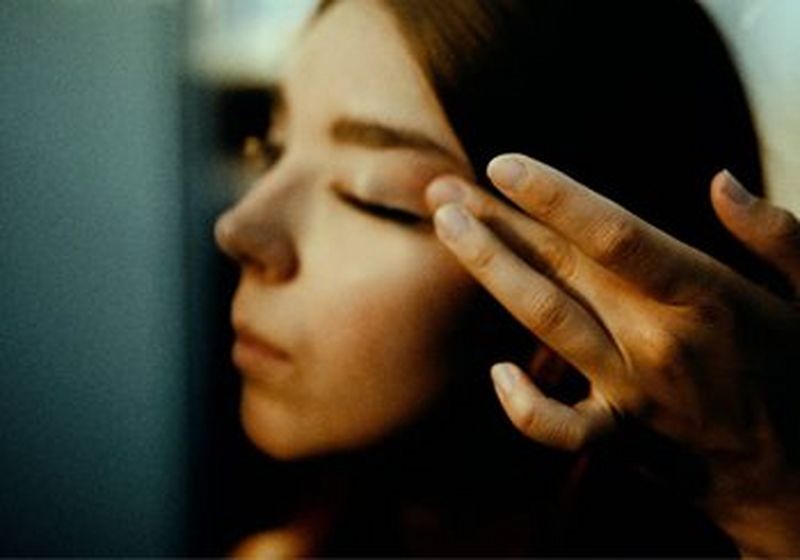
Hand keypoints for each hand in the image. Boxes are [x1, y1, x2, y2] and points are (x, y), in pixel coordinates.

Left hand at [425, 154, 799, 555]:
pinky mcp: (621, 437)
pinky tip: (496, 372)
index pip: (613, 233)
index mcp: (704, 295)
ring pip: (546, 320)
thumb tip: (721, 179)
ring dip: (490, 269)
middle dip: (498, 221)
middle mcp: (658, 341)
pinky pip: (560, 429)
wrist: (797, 475)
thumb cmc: (799, 370)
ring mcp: (633, 392)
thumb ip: (776, 234)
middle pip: (561, 266)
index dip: (553, 195)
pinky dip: (524, 407)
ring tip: (446, 226)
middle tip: (444, 189)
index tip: (502, 165)